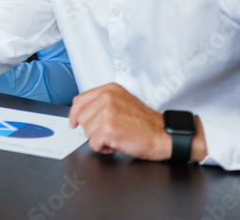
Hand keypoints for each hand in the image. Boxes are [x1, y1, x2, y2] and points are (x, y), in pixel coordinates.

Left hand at [68, 83, 205, 161]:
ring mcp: (107, 112)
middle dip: (92, 130)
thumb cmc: (146, 124)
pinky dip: (104, 149)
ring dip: (99, 139)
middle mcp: (107, 98)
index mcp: (109, 90)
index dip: (75, 114)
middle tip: (110, 132)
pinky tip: (117, 144)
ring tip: (116, 137)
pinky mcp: (109, 128)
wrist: (166, 135)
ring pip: (86, 132)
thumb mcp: (123, 102)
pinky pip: (94, 144)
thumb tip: (80, 110)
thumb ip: (102, 102)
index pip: (79, 100)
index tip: (74, 122)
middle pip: (81, 118)